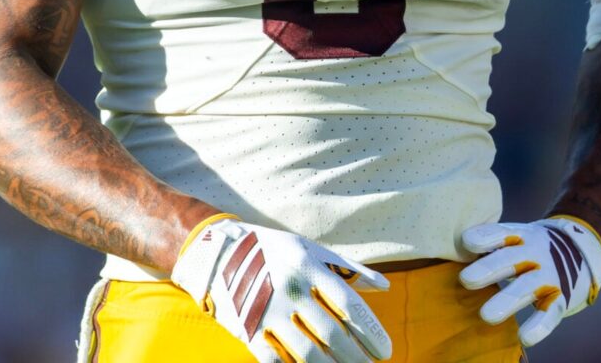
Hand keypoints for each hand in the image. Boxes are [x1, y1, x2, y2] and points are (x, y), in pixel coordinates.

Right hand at [171, 215, 392, 362]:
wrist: (215, 252)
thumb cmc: (272, 250)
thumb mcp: (309, 249)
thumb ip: (347, 269)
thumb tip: (384, 287)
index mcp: (308, 267)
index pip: (349, 306)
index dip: (371, 332)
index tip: (384, 351)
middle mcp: (290, 289)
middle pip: (333, 334)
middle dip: (356, 357)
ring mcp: (267, 312)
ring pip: (309, 354)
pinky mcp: (248, 330)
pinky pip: (277, 361)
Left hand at [458, 215, 600, 346]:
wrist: (579, 250)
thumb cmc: (530, 247)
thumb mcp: (516, 236)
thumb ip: (490, 243)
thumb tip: (456, 249)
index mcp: (520, 235)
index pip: (501, 233)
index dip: (485, 237)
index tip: (467, 243)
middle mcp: (535, 252)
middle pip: (510, 259)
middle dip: (488, 268)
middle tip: (465, 279)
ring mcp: (549, 274)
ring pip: (527, 286)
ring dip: (507, 300)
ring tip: (486, 316)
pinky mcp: (560, 297)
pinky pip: (551, 312)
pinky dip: (539, 325)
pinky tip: (525, 338)